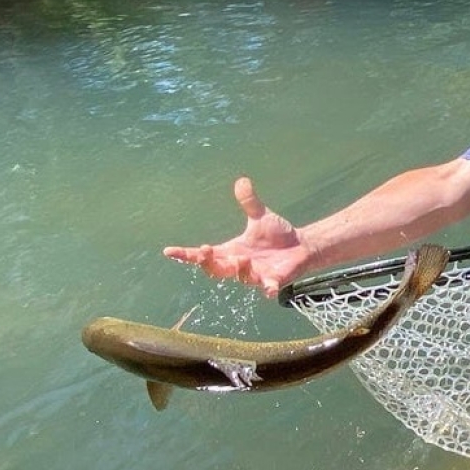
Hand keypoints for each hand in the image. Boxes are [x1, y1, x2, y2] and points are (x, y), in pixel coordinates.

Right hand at [163, 177, 308, 297]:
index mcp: (231, 251)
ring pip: (240, 276)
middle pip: (216, 269)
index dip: (186, 254)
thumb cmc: (276, 235)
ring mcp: (255, 275)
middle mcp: (239, 265)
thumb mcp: (261, 216)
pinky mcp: (273, 280)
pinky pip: (268, 287)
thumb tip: (241, 180)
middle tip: (204, 251)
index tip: (169, 251)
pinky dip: (268, 288)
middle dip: (208, 262)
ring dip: (239, 269)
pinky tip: (269, 289)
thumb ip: (249, 202)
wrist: (300, 246)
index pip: (204, 255)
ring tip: (244, 259)